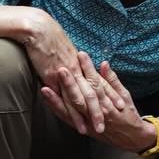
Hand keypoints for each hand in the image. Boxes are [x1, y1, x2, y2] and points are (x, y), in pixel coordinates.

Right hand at [22, 12, 110, 135]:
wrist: (39, 29)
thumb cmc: (49, 37)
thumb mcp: (65, 49)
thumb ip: (72, 61)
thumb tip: (76, 67)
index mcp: (80, 64)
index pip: (98, 83)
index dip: (109, 94)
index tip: (120, 104)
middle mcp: (77, 71)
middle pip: (93, 94)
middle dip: (102, 110)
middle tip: (112, 122)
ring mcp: (66, 76)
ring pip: (83, 99)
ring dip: (91, 116)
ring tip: (98, 129)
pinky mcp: (54, 80)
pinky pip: (66, 101)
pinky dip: (74, 115)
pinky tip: (78, 125)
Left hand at [41, 53, 150, 147]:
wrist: (132, 138)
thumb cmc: (129, 115)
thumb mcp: (125, 95)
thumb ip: (113, 80)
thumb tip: (104, 63)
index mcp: (108, 102)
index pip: (96, 82)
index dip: (88, 68)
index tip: (81, 54)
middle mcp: (98, 112)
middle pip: (82, 96)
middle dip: (70, 83)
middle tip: (61, 68)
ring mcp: (89, 122)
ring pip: (72, 110)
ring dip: (57, 99)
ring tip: (45, 88)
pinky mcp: (84, 129)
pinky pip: (68, 120)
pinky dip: (57, 110)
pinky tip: (46, 102)